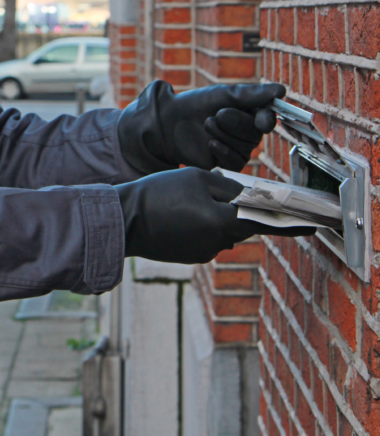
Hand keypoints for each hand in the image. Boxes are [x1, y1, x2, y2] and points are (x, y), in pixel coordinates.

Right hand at [116, 167, 307, 264]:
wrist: (123, 221)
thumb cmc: (158, 195)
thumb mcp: (196, 178)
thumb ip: (227, 187)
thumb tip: (246, 194)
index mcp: (224, 221)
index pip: (267, 221)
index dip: (291, 222)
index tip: (313, 224)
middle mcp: (219, 242)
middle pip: (241, 222)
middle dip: (235, 207)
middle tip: (213, 188)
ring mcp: (204, 252)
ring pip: (221, 228)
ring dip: (213, 214)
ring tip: (184, 199)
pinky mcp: (191, 256)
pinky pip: (206, 237)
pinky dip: (199, 224)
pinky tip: (177, 213)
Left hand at [117, 80, 285, 172]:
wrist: (170, 123)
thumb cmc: (197, 104)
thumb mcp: (223, 95)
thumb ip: (252, 95)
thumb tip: (281, 90)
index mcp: (250, 112)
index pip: (268, 117)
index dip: (266, 119)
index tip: (261, 119)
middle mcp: (248, 131)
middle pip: (255, 133)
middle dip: (234, 123)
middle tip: (215, 115)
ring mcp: (239, 148)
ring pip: (246, 148)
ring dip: (224, 135)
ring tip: (207, 124)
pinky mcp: (227, 163)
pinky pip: (236, 162)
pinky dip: (223, 151)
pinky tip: (210, 143)